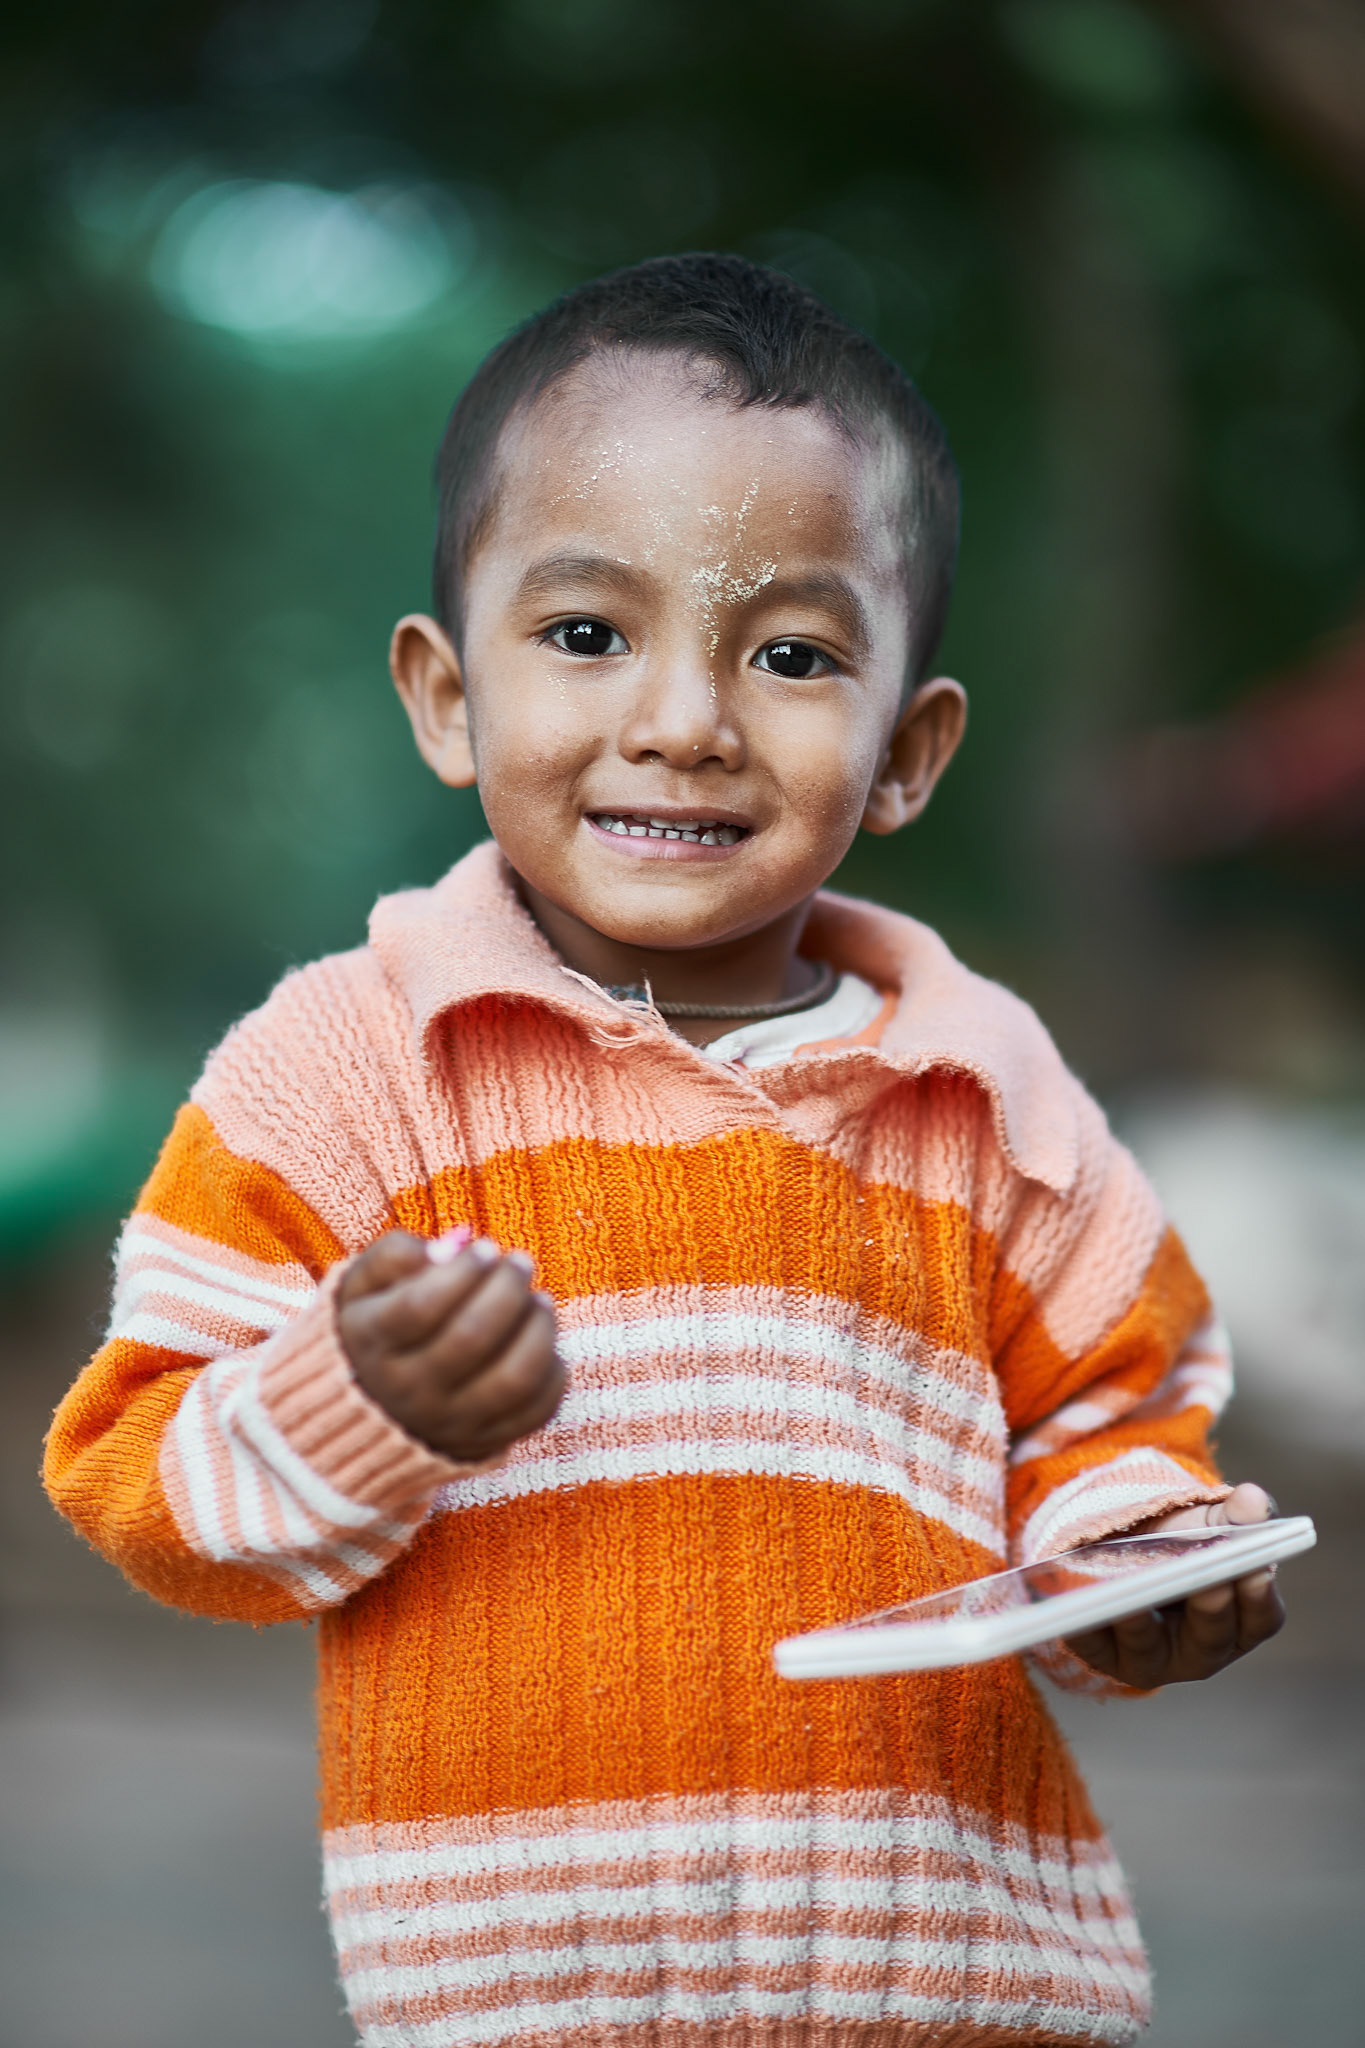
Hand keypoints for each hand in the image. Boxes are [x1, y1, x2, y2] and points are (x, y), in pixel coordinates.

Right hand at [336, 1229, 565, 1462]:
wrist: (380, 1406)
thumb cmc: (384, 1322)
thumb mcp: (366, 1283)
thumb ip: (397, 1254)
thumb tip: (456, 1245)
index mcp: (372, 1343)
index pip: (419, 1307)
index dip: (463, 1271)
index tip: (487, 1248)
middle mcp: (407, 1391)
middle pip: (470, 1338)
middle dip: (506, 1289)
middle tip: (519, 1262)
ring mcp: (449, 1423)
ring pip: (512, 1378)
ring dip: (538, 1329)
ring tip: (540, 1300)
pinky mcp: (487, 1441)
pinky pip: (537, 1408)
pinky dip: (552, 1369)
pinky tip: (540, 1339)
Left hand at [1063, 1482, 1285, 1688]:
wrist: (1120, 1551)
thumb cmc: (1178, 1542)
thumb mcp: (1207, 1523)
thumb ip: (1234, 1513)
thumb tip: (1253, 1499)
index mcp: (1238, 1623)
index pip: (1262, 1618)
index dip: (1261, 1596)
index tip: (1257, 1569)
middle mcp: (1200, 1651)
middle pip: (1210, 1638)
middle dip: (1209, 1607)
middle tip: (1207, 1577)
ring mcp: (1153, 1660)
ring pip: (1148, 1647)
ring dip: (1139, 1621)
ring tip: (1130, 1592)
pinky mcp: (1105, 1658)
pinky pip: (1093, 1644)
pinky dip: (1087, 1622)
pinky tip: (1079, 1595)